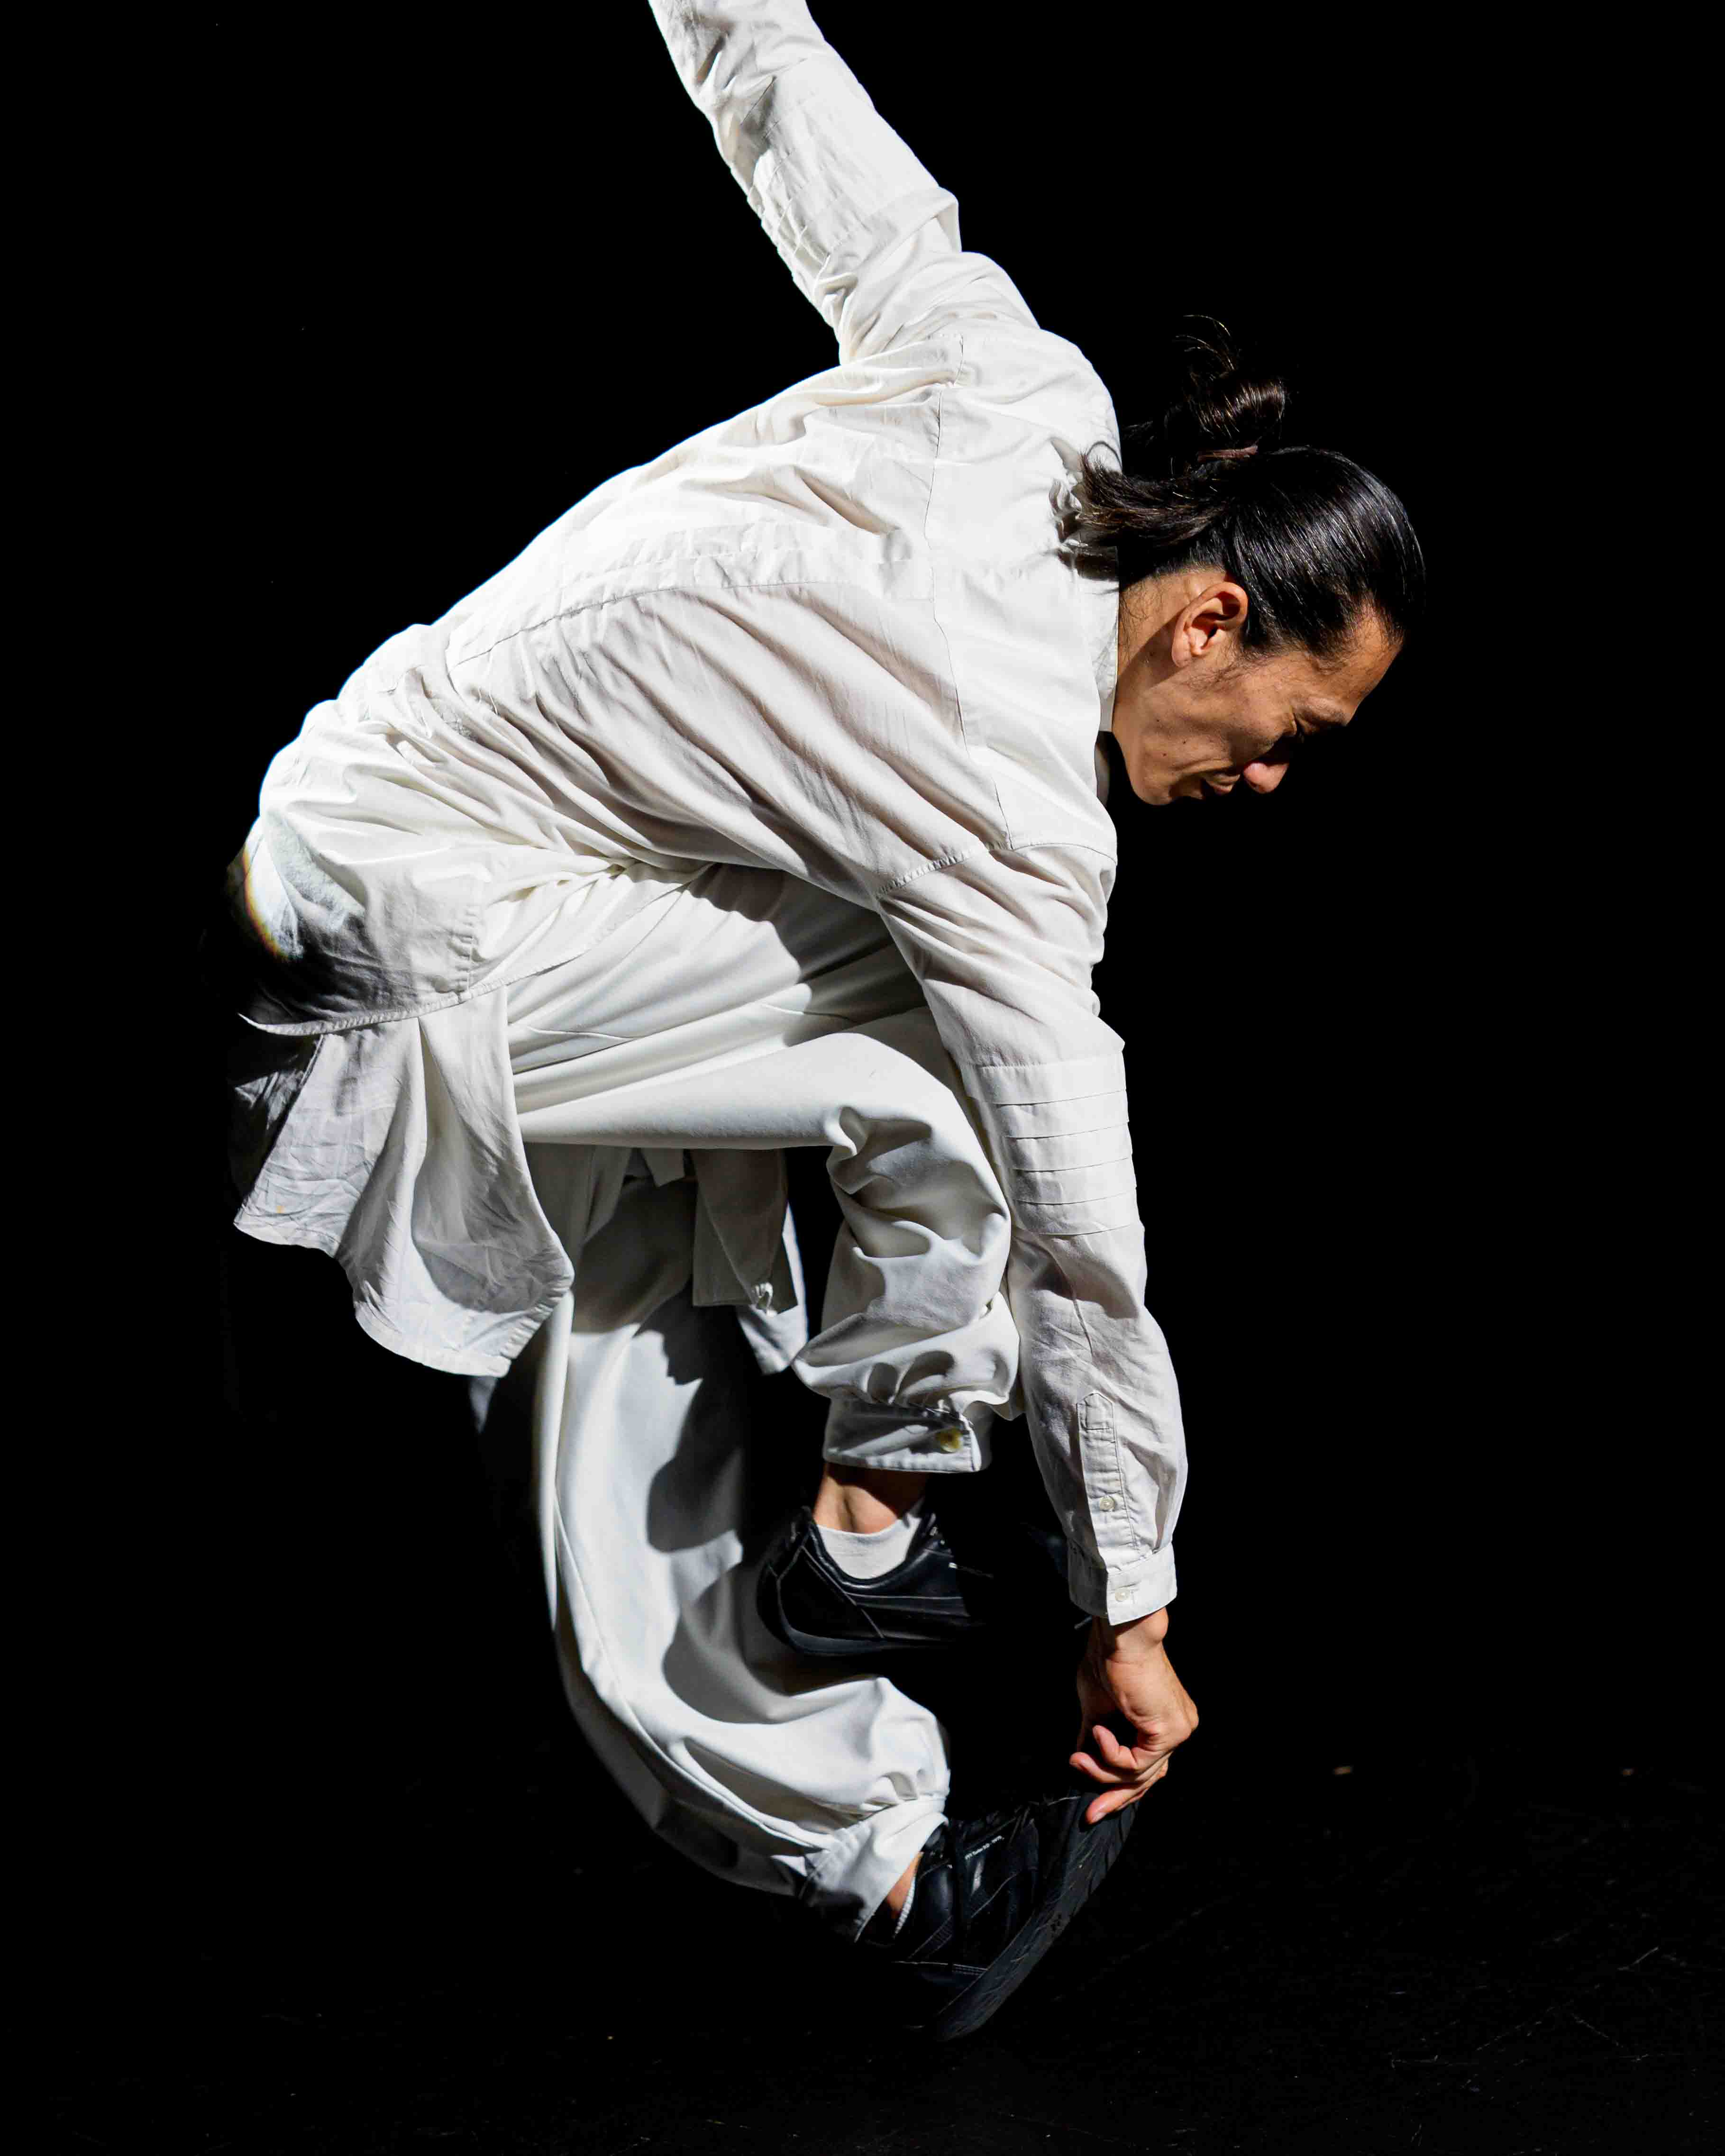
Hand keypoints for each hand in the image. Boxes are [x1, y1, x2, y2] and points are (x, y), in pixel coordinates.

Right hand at [1070, 1609, 1197, 1823]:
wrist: (1120, 1638)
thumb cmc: (1107, 1663)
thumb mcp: (1096, 1709)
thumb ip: (1093, 1737)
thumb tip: (1079, 1759)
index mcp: (1162, 1723)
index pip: (1147, 1769)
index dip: (1120, 1789)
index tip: (1094, 1804)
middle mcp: (1177, 1730)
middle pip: (1147, 1780)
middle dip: (1114, 1798)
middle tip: (1090, 1814)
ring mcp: (1177, 1732)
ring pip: (1138, 1776)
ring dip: (1101, 1772)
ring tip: (1077, 1759)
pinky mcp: (1170, 1731)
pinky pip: (1136, 1764)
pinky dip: (1110, 1755)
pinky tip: (1098, 1733)